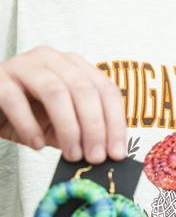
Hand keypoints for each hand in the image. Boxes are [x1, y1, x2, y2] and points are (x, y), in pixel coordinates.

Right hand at [0, 47, 126, 161]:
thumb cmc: (26, 113)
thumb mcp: (59, 124)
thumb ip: (82, 133)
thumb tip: (106, 153)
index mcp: (74, 66)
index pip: (105, 89)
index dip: (115, 122)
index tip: (117, 152)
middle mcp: (52, 59)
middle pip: (83, 89)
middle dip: (94, 127)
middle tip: (96, 157)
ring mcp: (24, 65)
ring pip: (55, 91)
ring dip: (68, 127)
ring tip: (72, 154)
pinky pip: (17, 101)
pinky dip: (30, 126)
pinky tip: (37, 144)